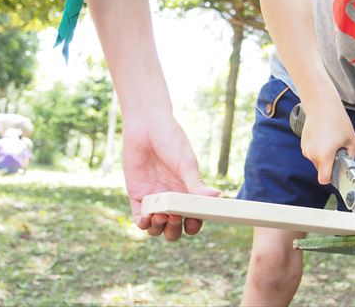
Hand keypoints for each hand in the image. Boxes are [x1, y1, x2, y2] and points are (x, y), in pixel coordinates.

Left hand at [122, 113, 220, 240]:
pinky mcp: (137, 195)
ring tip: (160, 215)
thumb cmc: (171, 140)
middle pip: (174, 228)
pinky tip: (146, 218)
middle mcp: (172, 198)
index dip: (193, 225)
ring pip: (157, 227)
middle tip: (173, 217)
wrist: (146, 126)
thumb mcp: (186, 162)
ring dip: (159, 228)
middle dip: (174, 230)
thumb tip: (217, 197)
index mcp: (188, 191)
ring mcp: (154, 198)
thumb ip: (196, 183)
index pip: (193, 218)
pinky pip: (139, 218)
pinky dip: (143, 223)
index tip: (192, 222)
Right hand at [300, 101, 354, 184]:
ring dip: (323, 156)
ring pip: (316, 161)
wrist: (321, 106)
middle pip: (321, 169)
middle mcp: (313, 154)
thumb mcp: (352, 140)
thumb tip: (349, 165)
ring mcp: (306, 149)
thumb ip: (351, 156)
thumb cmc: (338, 121)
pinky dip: (317, 149)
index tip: (337, 172)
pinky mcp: (303, 144)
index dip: (331, 178)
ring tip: (330, 140)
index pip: (323, 180)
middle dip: (329, 164)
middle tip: (337, 150)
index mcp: (325, 155)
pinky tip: (323, 137)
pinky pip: (312, 153)